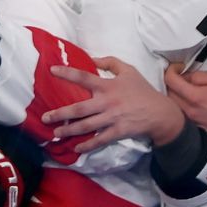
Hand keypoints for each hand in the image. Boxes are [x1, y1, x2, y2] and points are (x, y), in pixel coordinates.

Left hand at [42, 57, 184, 151]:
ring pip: (86, 126)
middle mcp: (107, 102)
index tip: (52, 70)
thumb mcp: (129, 71)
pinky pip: (100, 140)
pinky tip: (76, 148)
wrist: (161, 113)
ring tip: (55, 133)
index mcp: (108, 86)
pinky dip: (88, 145)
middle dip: (60, 114)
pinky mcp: (118, 132)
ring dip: (69, 130)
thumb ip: (110, 62)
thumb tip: (92, 59)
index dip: (68, 73)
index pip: (84, 77)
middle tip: (45, 117)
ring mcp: (112, 119)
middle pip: (79, 108)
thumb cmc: (142, 90)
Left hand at [166, 68, 206, 146]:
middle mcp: (189, 111)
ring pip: (173, 105)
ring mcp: (191, 121)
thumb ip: (199, 76)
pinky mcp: (196, 128)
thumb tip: (186, 76)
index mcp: (195, 97)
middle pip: (167, 93)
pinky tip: (191, 101)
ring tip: (186, 88)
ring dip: (174, 94)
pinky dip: (181, 105)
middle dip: (170, 82)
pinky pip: (181, 114)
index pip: (170, 80)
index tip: (178, 67)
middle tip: (180, 76)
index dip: (171, 69)